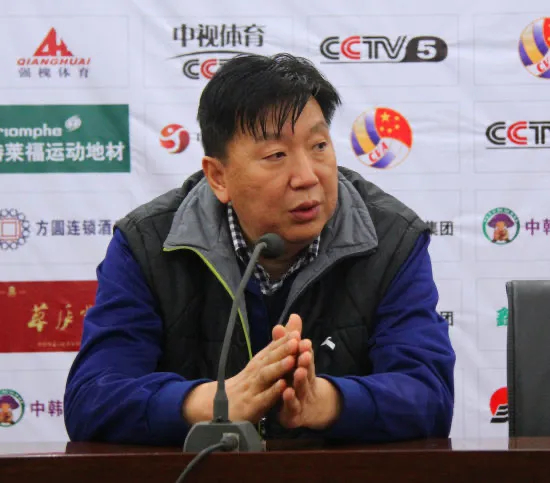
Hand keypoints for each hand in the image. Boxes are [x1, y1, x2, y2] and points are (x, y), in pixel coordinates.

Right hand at [182, 330, 300, 423]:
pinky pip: (263, 398)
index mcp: (259, 363)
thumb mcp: (260, 366)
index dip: (284, 340)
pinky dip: (273, 392)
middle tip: (296, 340)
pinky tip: (283, 386)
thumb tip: (285, 325)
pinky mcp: (251, 406)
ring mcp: (252, 389)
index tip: (296, 331)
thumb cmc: (246, 384)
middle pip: (269, 359)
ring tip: (292, 360)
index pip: (271, 348)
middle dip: (283, 349)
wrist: (219, 406)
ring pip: (265, 376)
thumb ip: (275, 348)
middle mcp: (255, 372)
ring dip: (278, 367)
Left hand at [275, 314, 341, 429]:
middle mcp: (304, 382)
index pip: (304, 356)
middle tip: (305, 353)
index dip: (304, 349)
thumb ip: (292, 339)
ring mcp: (301, 398)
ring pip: (301, 388)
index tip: (303, 340)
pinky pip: (292, 407)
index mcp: (303, 368)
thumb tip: (293, 315)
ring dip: (300, 380)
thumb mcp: (296, 359)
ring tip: (298, 371)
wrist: (309, 409)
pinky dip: (290, 401)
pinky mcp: (294, 413)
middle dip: (305, 362)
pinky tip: (287, 393)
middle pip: (306, 371)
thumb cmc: (299, 379)